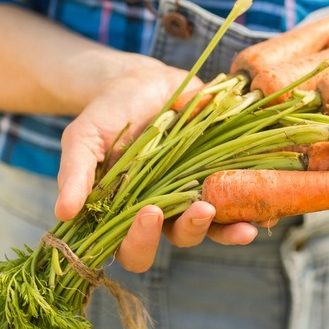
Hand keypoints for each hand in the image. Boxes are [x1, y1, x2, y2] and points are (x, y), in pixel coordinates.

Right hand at [53, 54, 256, 272]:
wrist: (141, 80)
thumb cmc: (107, 113)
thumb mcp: (84, 137)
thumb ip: (76, 173)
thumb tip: (63, 213)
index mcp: (124, 213)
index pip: (129, 247)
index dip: (140, 241)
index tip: (148, 213)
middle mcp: (162, 211)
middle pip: (177, 240)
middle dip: (190, 230)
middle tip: (200, 210)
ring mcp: (192, 194)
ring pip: (211, 226)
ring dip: (227, 228)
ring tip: (242, 220)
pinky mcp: (218, 174)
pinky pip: (237, 201)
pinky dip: (250, 206)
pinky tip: (264, 209)